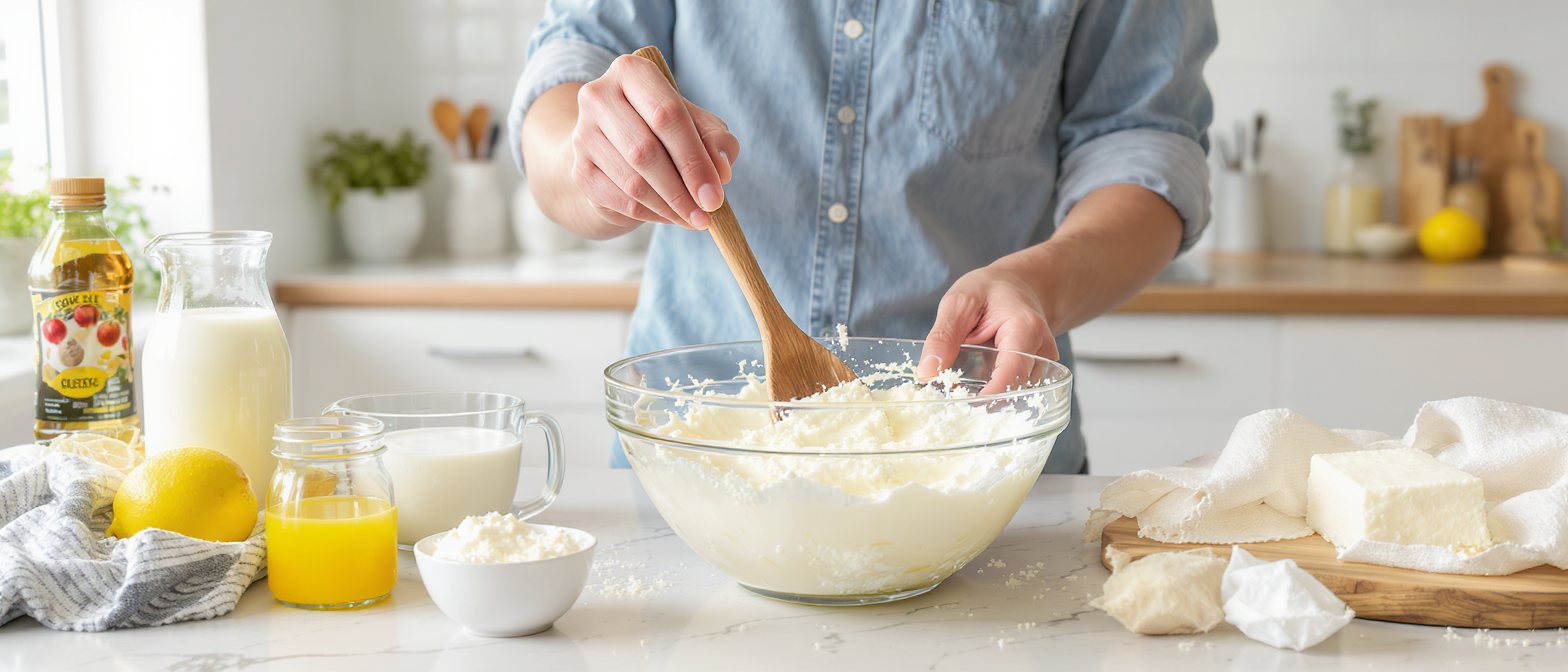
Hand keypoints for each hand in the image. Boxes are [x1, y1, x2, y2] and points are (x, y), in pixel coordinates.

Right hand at [571, 54, 740, 229]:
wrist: (617, 146)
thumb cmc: (665, 130)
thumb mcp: (698, 125)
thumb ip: (716, 140)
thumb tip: (721, 170)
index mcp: (632, 72)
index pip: (666, 115)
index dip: (694, 160)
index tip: (714, 196)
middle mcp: (599, 96)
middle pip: (644, 151)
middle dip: (681, 190)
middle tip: (705, 215)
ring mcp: (583, 134)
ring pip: (631, 181)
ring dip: (668, 207)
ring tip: (692, 218)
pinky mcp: (578, 169)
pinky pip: (619, 200)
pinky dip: (650, 214)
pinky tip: (668, 215)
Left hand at [918, 264, 1058, 394]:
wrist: (1017, 285)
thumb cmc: (989, 289)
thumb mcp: (958, 302)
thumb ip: (943, 336)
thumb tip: (927, 373)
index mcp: (1025, 329)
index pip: (1011, 375)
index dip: (988, 396)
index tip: (960, 406)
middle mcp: (1043, 351)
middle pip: (1017, 391)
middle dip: (985, 401)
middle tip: (952, 402)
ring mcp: (1044, 365)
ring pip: (1018, 396)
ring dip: (990, 399)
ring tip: (961, 391)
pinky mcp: (1037, 374)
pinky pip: (1017, 392)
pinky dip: (995, 394)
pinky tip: (975, 389)